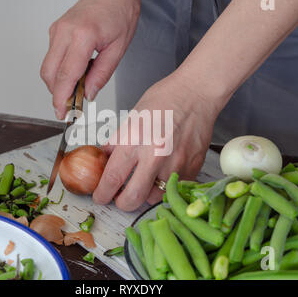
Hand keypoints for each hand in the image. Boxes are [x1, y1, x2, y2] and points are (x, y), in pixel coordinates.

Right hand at [40, 0, 140, 119]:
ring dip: (59, 83)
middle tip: (71, 106)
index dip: (61, 98)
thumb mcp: (118, 49)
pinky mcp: (55, 31)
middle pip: (49, 73)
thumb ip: (101, 75)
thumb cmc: (120, 13)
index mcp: (83, 36)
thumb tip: (88, 94)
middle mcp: (64, 32)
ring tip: (79, 87)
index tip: (62, 113)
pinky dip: (61, 71)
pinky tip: (77, 72)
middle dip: (57, 94)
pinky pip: (52, 58)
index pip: (66, 75)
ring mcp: (57, 30)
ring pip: (48, 67)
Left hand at [92, 73, 222, 210]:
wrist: (197, 93)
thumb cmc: (166, 99)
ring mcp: (176, 164)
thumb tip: (104, 159)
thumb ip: (118, 142)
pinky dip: (165, 187)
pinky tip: (162, 174)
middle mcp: (155, 155)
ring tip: (143, 182)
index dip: (102, 193)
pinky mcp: (192, 168)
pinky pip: (175, 189)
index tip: (100, 196)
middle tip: (119, 197)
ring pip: (155, 198)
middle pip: (133, 198)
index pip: (112, 178)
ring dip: (145, 195)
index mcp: (135, 140)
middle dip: (122, 203)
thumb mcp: (132, 117)